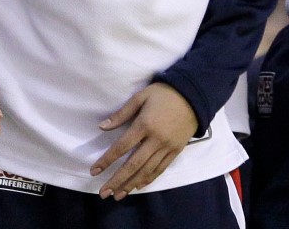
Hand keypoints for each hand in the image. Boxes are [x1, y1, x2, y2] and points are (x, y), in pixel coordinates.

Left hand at [93, 82, 198, 198]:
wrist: (194, 96)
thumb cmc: (164, 94)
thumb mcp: (141, 96)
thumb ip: (122, 113)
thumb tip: (102, 127)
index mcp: (144, 124)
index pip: (121, 147)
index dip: (106, 160)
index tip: (94, 171)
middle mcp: (155, 140)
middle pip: (133, 165)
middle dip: (117, 180)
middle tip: (104, 193)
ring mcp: (167, 147)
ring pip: (146, 171)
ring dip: (131, 184)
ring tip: (118, 195)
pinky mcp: (176, 151)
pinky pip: (160, 169)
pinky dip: (148, 179)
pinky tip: (138, 186)